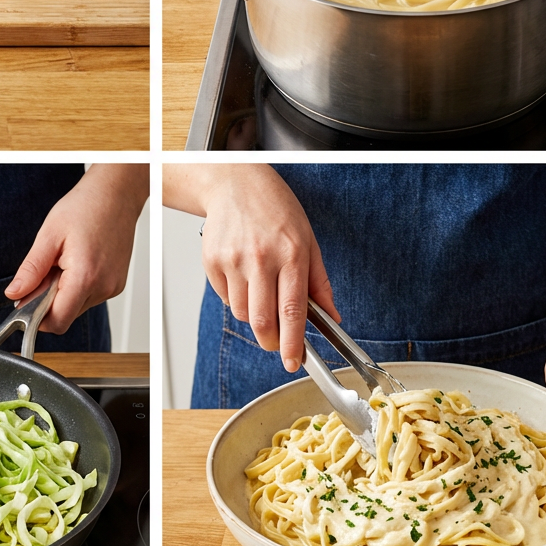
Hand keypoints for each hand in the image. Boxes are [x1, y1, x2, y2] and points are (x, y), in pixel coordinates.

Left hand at [4, 165, 147, 334]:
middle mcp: (103, 287)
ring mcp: (113, 287)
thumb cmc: (87, 207)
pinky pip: (90, 297)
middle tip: (47, 270)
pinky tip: (78, 262)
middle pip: (66, 316)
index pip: (57, 321)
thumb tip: (14, 294)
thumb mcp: (49, 235)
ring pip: (77, 307)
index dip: (36, 316)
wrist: (116, 194)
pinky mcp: (117, 284)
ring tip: (65, 261)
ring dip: (64, 293)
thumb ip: (31, 270)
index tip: (26, 300)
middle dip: (49, 301)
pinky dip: (78, 286)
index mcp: (85, 277)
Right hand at [198, 166, 339, 372]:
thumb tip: (332, 316)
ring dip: (254, 316)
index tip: (294, 361)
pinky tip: (243, 276)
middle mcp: (261, 258)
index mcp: (291, 254)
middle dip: (271, 342)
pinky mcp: (213, 262)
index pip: (293, 311)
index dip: (293, 343)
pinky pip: (225, 298)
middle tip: (276, 342)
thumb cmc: (275, 209)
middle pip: (263, 321)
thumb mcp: (308, 239)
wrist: (236, 185)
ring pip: (242, 313)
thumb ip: (320, 282)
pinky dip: (235, 298)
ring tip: (261, 291)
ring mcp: (234, 260)